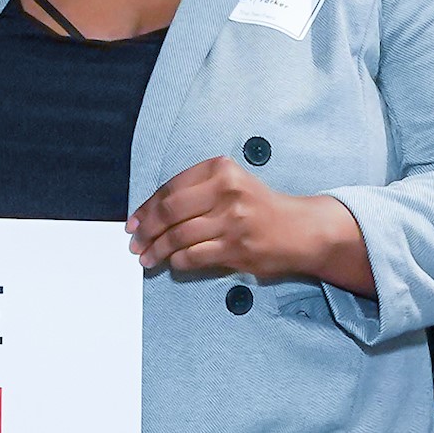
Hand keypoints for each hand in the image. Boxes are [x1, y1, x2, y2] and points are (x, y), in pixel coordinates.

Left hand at [128, 157, 370, 294]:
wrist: (300, 230)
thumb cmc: (260, 208)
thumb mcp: (231, 184)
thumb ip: (197, 191)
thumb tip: (152, 213)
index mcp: (222, 169)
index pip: (171, 188)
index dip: (146, 207)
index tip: (133, 221)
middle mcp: (226, 191)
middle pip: (170, 212)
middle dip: (146, 230)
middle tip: (135, 243)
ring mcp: (232, 221)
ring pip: (178, 236)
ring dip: (157, 250)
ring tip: (147, 257)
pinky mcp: (236, 247)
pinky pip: (193, 256)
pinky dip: (177, 262)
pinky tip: (172, 263)